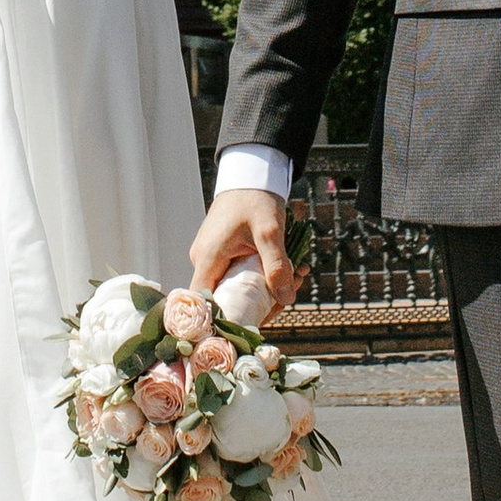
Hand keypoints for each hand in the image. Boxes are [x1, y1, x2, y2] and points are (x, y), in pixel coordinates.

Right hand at [189, 186, 297, 316]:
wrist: (250, 174)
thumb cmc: (255, 198)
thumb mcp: (270, 231)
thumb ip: (277, 265)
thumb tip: (286, 298)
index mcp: (208, 258)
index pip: (205, 303)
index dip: (224, 320)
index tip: (252, 325)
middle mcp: (204, 261)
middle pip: (226, 299)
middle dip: (259, 303)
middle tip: (290, 294)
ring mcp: (213, 258)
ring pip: (236, 287)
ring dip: (265, 288)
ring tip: (297, 275)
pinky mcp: (223, 254)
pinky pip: (240, 275)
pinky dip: (262, 276)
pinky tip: (288, 268)